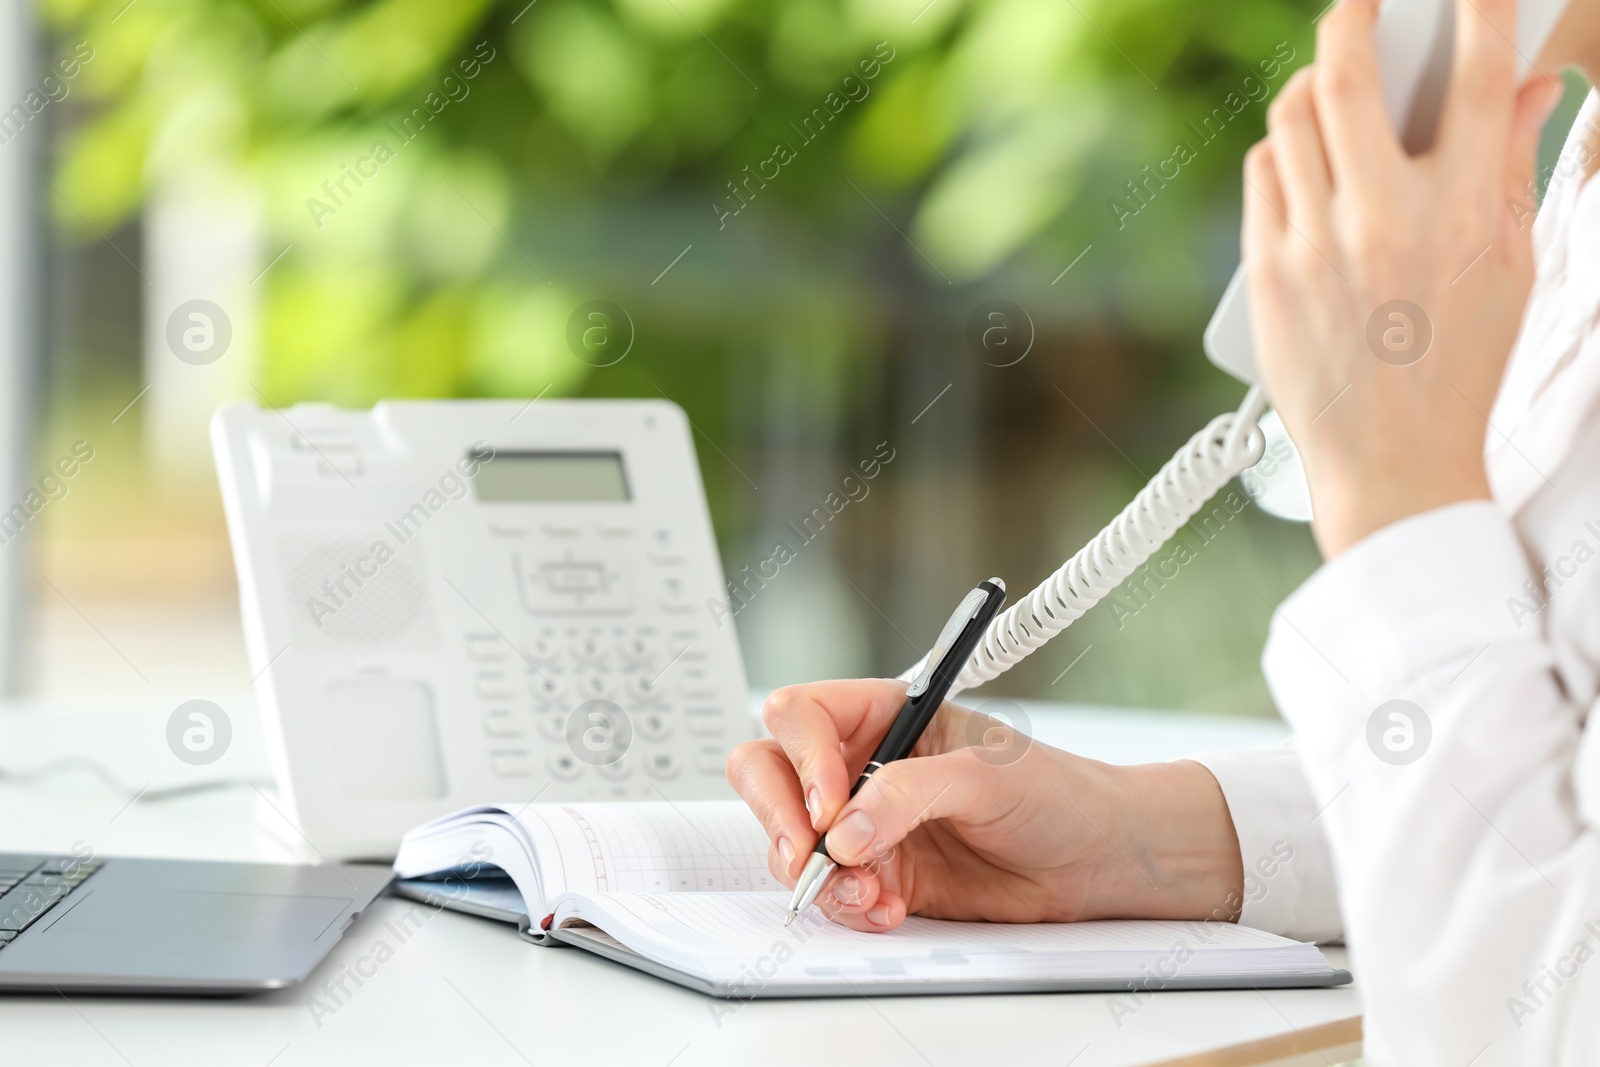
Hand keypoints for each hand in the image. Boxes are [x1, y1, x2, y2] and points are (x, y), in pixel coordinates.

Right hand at [726, 679, 1245, 931]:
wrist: (1095, 861)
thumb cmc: (1054, 792)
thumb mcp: (985, 776)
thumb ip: (909, 793)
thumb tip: (846, 830)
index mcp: (883, 713)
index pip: (802, 715)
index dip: (801, 755)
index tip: (831, 802)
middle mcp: (860, 763)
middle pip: (769, 771)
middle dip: (780, 816)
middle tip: (808, 854)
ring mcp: (863, 823)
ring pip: (788, 840)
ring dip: (817, 873)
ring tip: (870, 892)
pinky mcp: (877, 876)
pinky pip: (829, 892)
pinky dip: (847, 906)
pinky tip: (887, 909)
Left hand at [1244, 0, 1563, 556]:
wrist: (1393, 463)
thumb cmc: (1460, 366)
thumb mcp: (1513, 266)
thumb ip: (1513, 166)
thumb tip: (1530, 85)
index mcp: (1465, 214)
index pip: (1476, 79)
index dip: (1476, 12)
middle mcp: (1384, 220)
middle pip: (1348, 75)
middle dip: (1351, 17)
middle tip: (1361, 3)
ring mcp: (1315, 246)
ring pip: (1291, 119)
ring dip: (1310, 86)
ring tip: (1330, 87)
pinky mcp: (1266, 273)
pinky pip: (1262, 175)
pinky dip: (1281, 151)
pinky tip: (1301, 159)